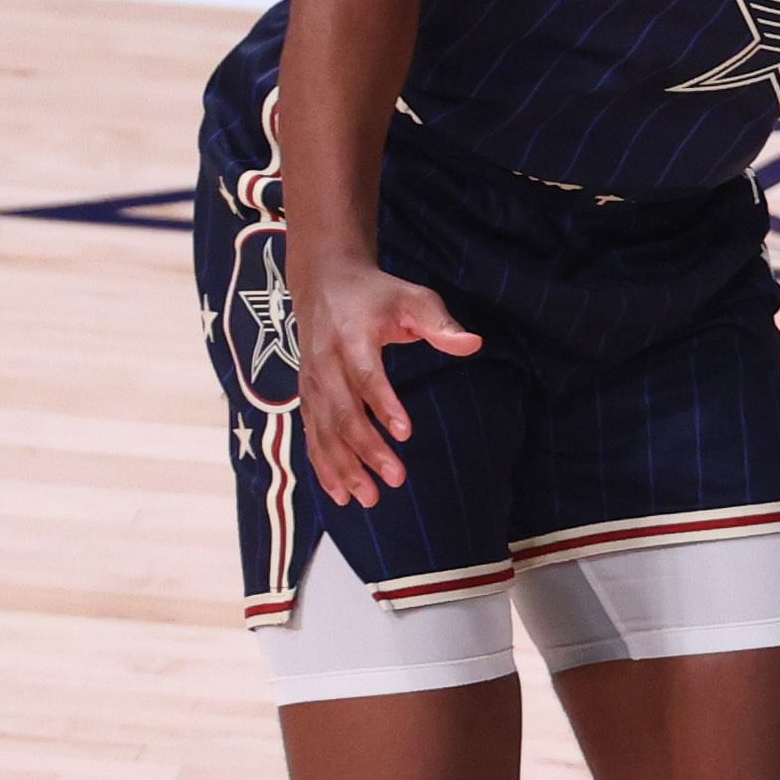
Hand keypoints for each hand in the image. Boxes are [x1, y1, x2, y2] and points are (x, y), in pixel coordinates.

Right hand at [292, 252, 482, 505]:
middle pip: (343, 412)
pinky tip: (339, 493)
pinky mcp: (307, 395)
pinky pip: (312, 434)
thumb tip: (473, 345)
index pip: (366, 375)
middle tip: (395, 479)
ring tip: (367, 498)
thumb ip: (440, 323)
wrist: (324, 281)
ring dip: (344, 466)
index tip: (405, 433)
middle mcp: (325, 363)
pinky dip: (323, 465)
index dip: (383, 404)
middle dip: (366, 448)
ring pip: (324, 430)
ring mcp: (312, 381)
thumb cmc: (377, 294)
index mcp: (352, 337)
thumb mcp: (412, 297)